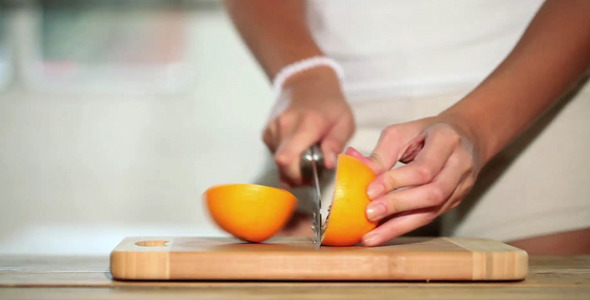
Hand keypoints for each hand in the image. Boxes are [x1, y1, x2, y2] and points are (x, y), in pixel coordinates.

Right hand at [263, 68, 354, 186]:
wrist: (307, 83)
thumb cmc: (330, 105)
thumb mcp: (345, 122)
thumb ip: (336, 144)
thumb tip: (328, 165)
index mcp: (307, 124)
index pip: (287, 158)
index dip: (296, 175)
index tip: (310, 177)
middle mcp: (284, 125)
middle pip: (281, 164)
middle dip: (295, 175)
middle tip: (311, 173)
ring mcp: (272, 128)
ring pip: (278, 162)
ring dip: (291, 166)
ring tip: (306, 156)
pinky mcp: (266, 132)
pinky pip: (274, 154)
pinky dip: (286, 157)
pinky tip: (296, 148)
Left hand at [345, 117, 482, 245]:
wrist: (463, 135)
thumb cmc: (426, 132)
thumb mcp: (403, 132)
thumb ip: (382, 153)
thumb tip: (355, 167)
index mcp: (447, 139)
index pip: (423, 168)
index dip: (396, 181)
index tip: (370, 191)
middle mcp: (460, 164)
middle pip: (433, 193)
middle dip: (398, 205)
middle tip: (369, 213)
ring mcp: (462, 186)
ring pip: (432, 211)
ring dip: (399, 226)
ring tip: (372, 236)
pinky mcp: (456, 201)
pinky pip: (429, 217)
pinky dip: (403, 226)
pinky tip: (382, 233)